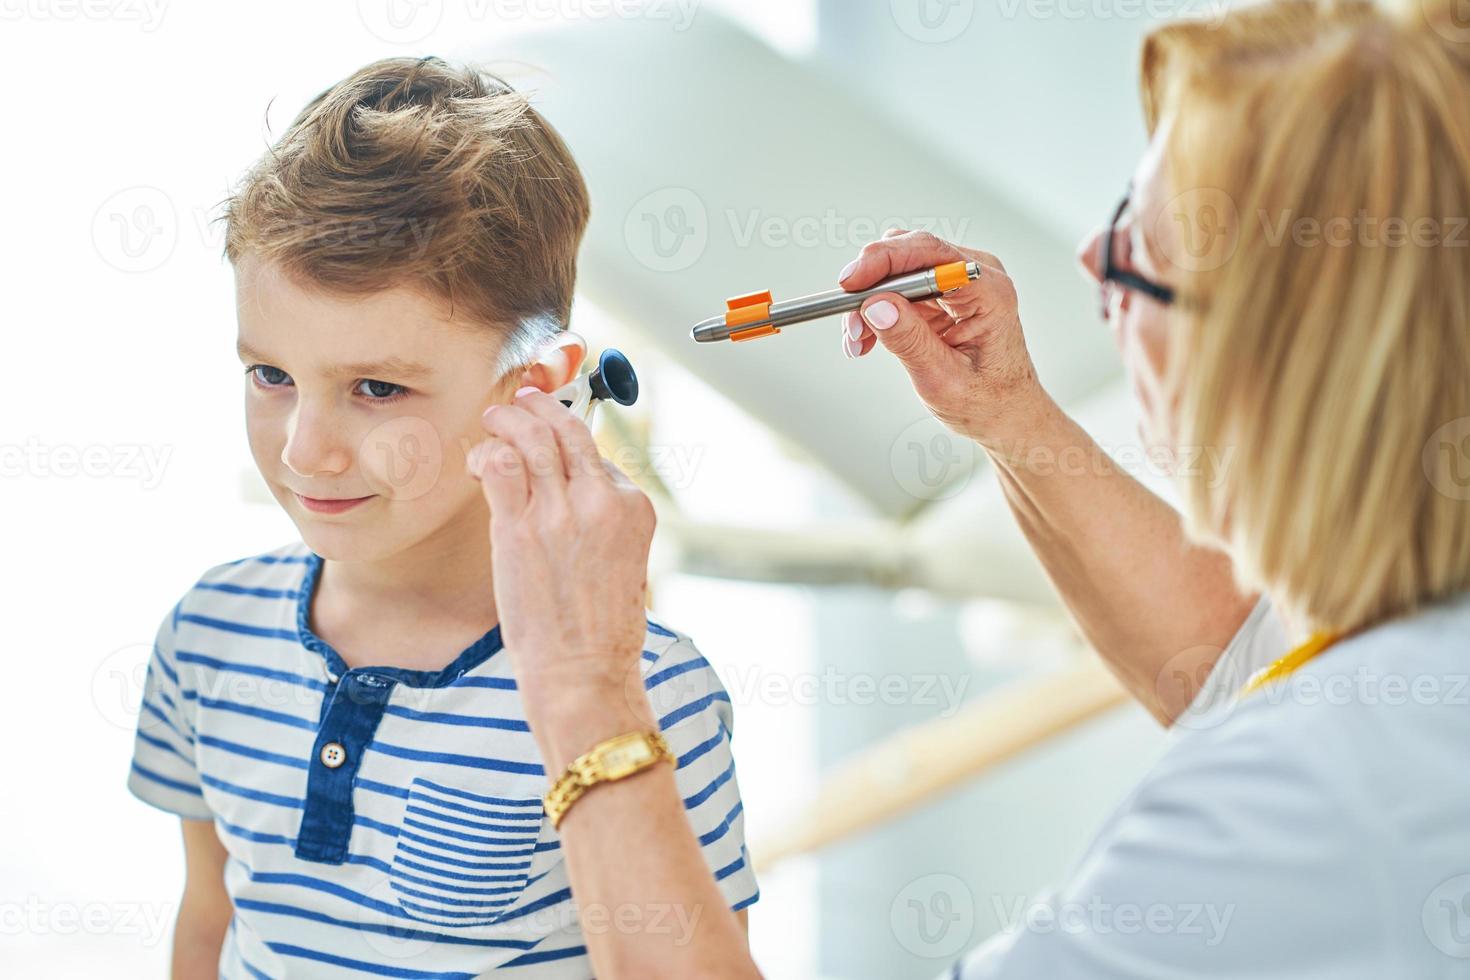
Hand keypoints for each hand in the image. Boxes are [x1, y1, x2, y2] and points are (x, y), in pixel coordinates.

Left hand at [467, 389, 656, 747]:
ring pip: (532, 438)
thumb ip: (604, 521)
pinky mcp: (520, 529)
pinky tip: (478, 460)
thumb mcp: (624, 563)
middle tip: (521, 400)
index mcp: (634, 507)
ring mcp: (560, 512)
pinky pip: (501, 467)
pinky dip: (487, 454)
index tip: (548, 438)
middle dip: (541, 408)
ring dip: (509, 419)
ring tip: (494, 416)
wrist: (584, 673)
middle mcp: (602, 501)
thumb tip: (575, 491)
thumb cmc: (601, 630)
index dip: (568, 441)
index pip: (598, 454)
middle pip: (568, 431)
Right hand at [839, 229, 1053, 450]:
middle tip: (851, 323)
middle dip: (871, 285)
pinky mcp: (944, 291)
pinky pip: (901, 286)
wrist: (1004, 412)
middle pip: (910, 254)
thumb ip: (910, 341)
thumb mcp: (943, 379)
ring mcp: (960, 280)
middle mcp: (977, 275)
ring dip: (871, 300)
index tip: (851, 283)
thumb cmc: (987, 400)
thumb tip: (876, 306)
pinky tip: (869, 337)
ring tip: (859, 339)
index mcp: (989, 293)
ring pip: (899, 269)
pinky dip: (879, 308)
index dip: (884, 260)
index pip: (930, 254)